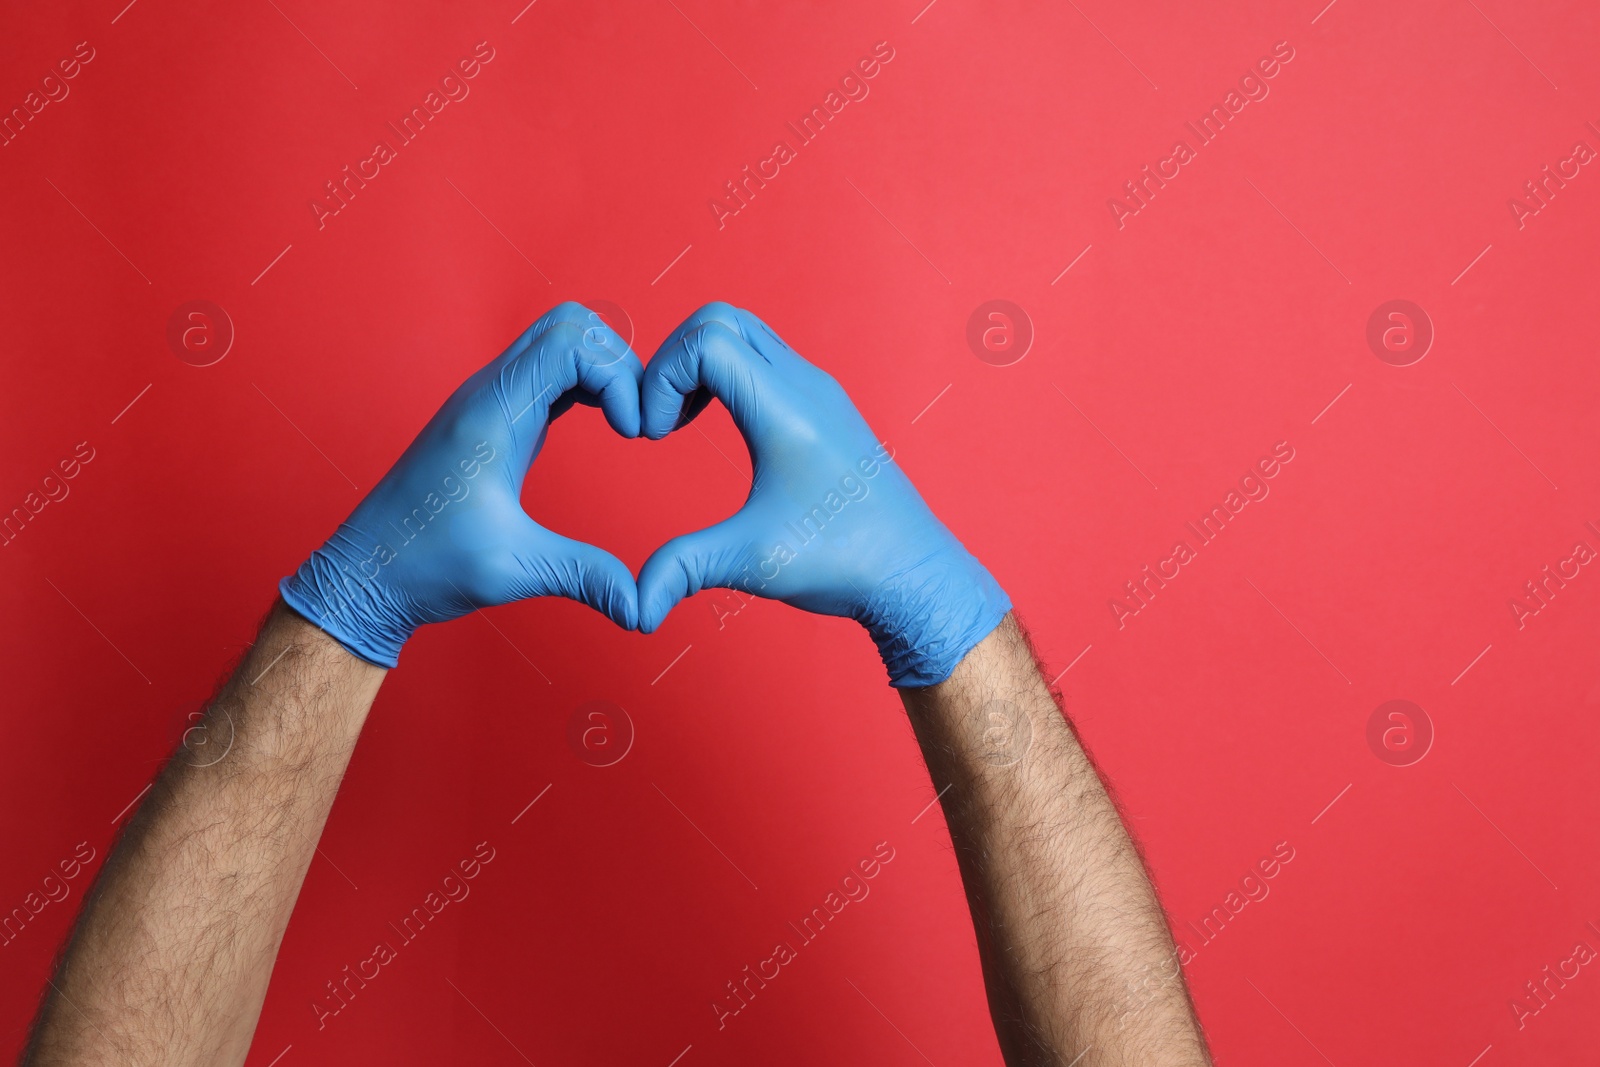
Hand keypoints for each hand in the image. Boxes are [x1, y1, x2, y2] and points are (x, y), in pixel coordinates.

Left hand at [280, 302, 642, 666]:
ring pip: (560, 341)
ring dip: (605, 369)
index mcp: (492, 414)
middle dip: (619, 361)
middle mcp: (490, 394)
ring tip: (629, 422)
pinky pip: (551, 373)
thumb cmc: (424, 566)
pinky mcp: (496, 419)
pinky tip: (606, 423)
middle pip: (569, 324)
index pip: (569, 342)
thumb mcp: (513, 571)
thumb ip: (584, 577)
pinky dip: (589, 384)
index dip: (618, 375)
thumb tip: (643, 608)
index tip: (635, 432)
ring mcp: (491, 402)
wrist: (369, 573)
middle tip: (639, 419)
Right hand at [636, 303, 1009, 685]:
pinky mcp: (823, 406)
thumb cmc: (843, 562)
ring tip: (679, 424)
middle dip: (671, 360)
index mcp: (786, 411)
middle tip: (660, 422)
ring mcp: (818, 391)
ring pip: (743, 333)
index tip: (653, 437)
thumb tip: (634, 608)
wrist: (912, 572)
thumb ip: (682, 570)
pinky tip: (716, 427)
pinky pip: (763, 358)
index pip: (706, 340)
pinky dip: (725, 375)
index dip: (661, 378)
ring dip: (698, 365)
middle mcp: (805, 386)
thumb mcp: (751, 562)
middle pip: (719, 319)